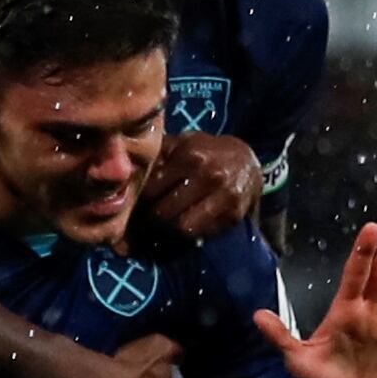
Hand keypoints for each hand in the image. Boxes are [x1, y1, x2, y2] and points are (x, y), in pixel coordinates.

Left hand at [140, 133, 267, 242]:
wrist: (247, 160)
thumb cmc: (206, 151)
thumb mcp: (183, 143)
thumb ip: (158, 155)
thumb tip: (129, 176)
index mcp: (190, 155)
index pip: (152, 189)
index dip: (140, 201)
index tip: (135, 206)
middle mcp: (208, 175)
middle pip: (164, 212)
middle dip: (152, 219)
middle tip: (146, 222)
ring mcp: (224, 197)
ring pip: (182, 227)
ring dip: (170, 231)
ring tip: (164, 227)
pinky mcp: (233, 214)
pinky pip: (203, 234)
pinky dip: (190, 235)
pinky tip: (186, 227)